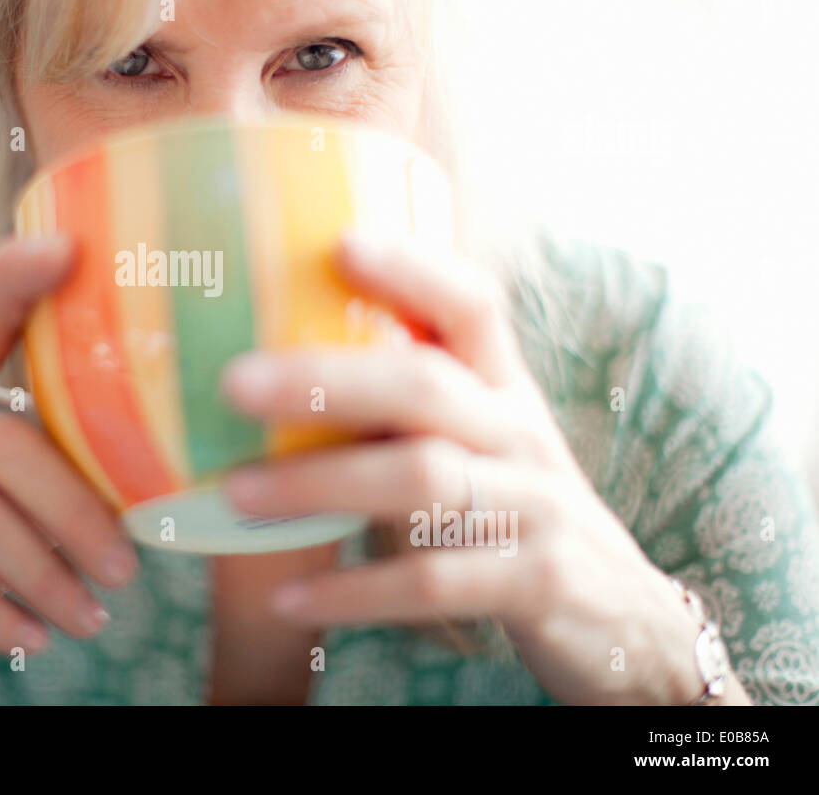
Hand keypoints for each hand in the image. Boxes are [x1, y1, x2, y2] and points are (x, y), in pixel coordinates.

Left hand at [218, 234, 740, 704]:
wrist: (623, 613)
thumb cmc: (511, 507)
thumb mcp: (479, 442)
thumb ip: (403, 406)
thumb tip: (268, 372)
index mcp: (504, 389)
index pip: (472, 306)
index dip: (413, 269)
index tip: (339, 243)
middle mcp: (521, 435)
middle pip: (425, 387)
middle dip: (325, 381)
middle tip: (233, 383)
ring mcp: (535, 509)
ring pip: (422, 481)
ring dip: (320, 485)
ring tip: (236, 494)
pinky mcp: (536, 584)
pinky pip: (433, 583)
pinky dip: (354, 592)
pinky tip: (289, 600)